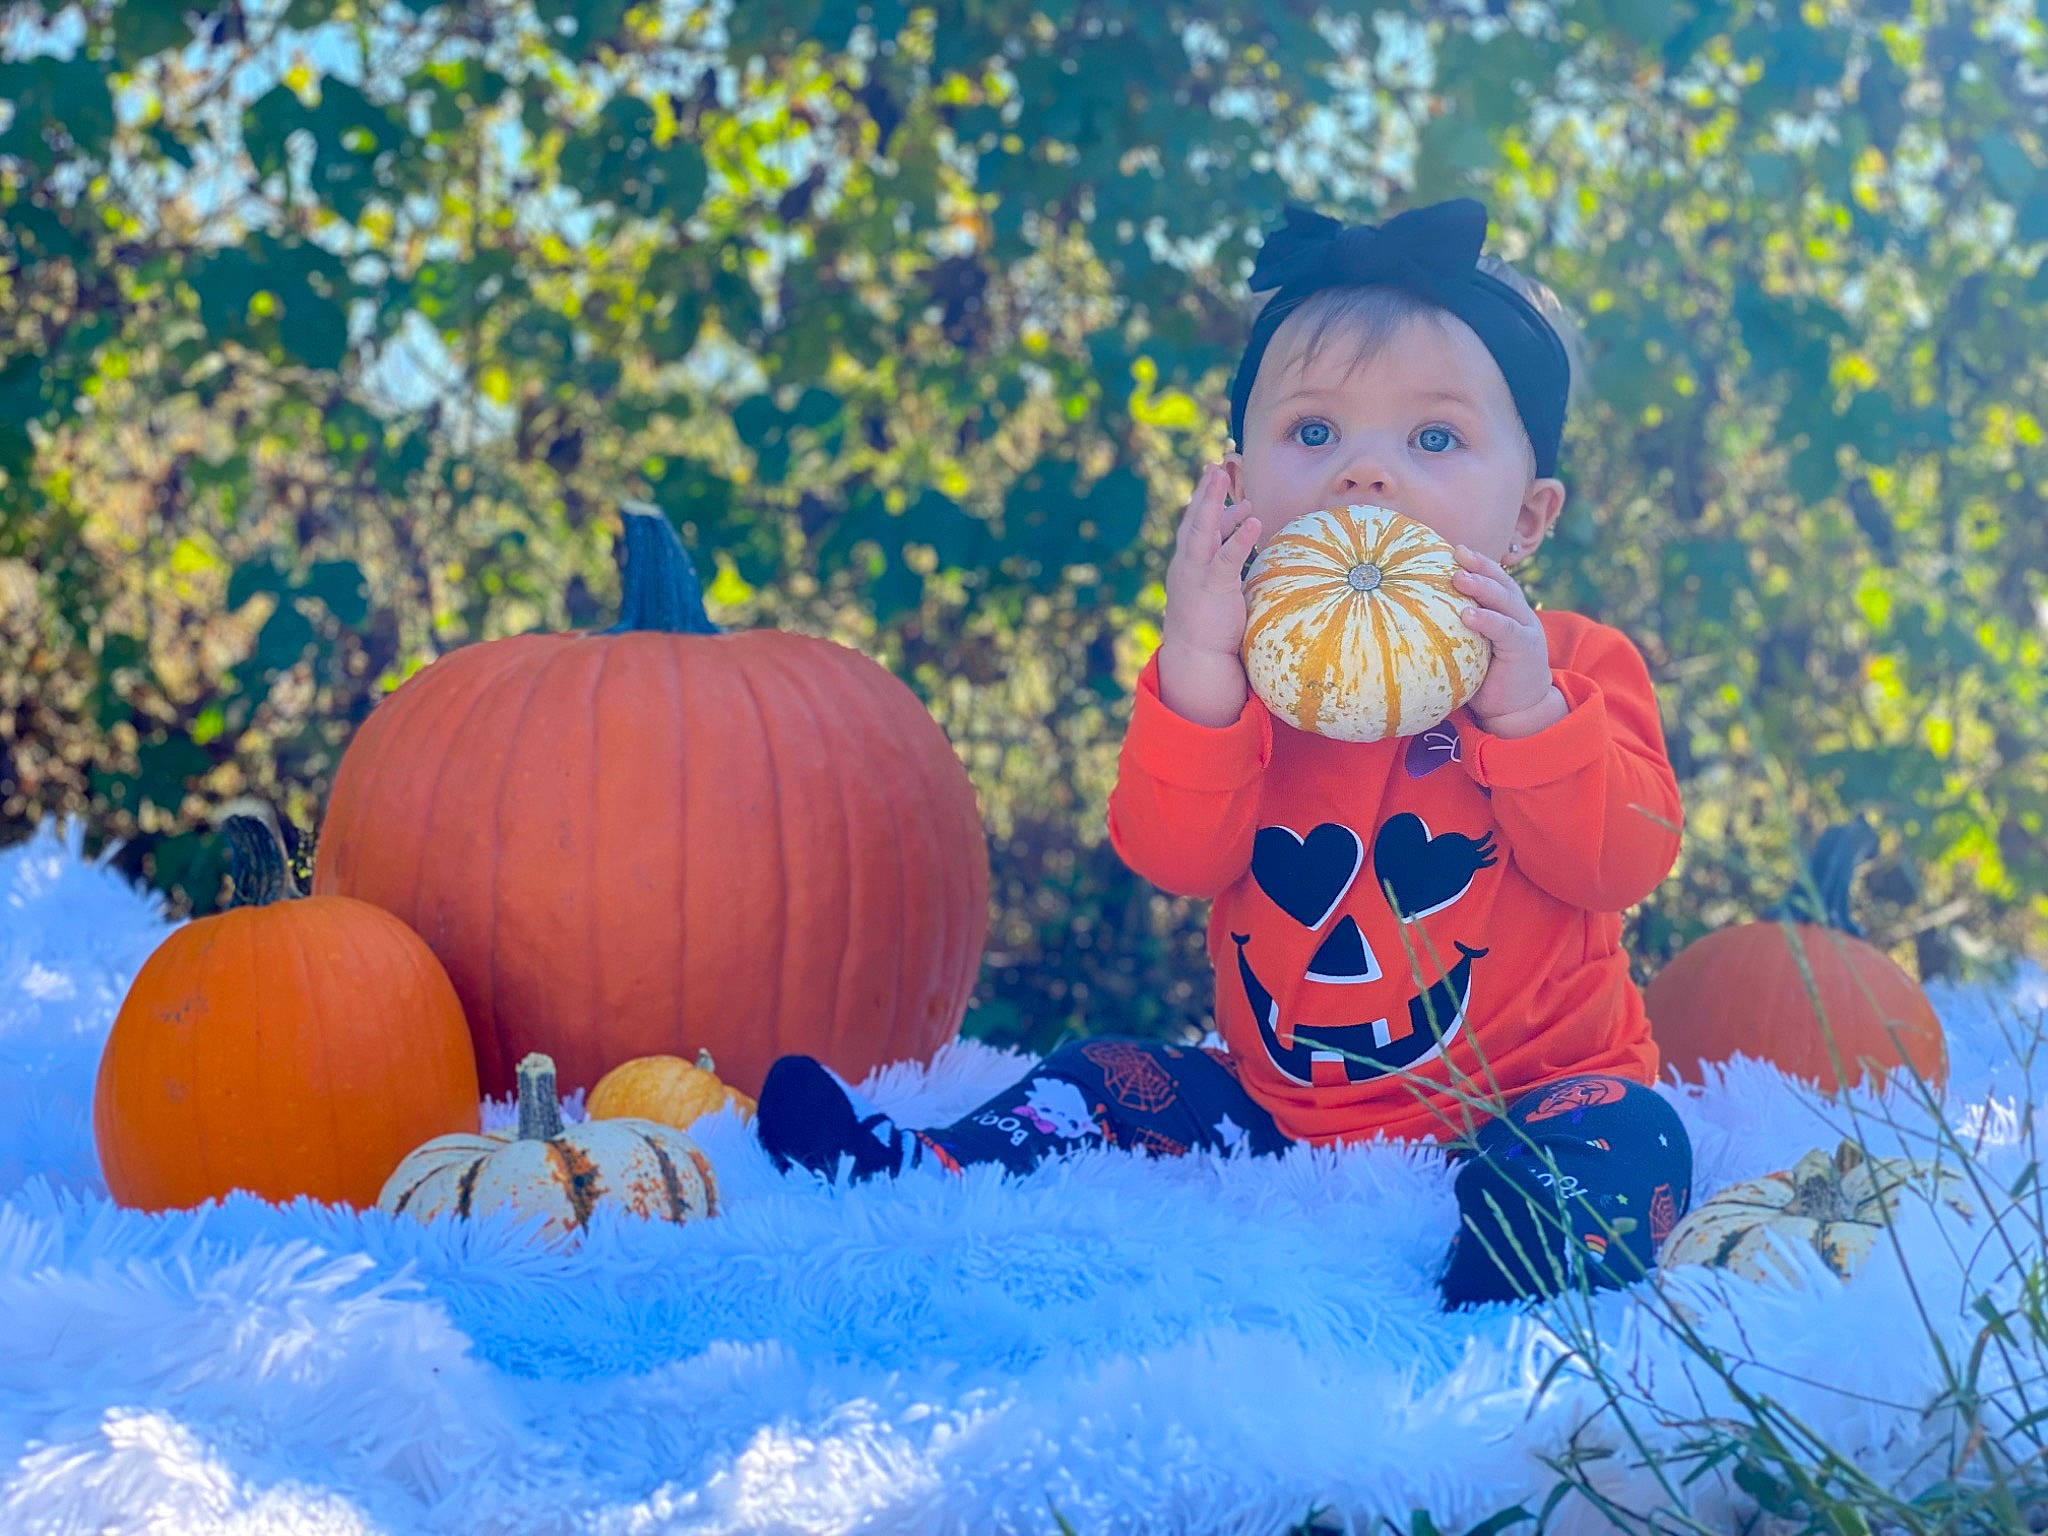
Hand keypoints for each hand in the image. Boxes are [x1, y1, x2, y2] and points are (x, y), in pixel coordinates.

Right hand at [1163, 464, 1261, 657]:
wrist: (1196, 658)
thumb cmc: (1209, 626)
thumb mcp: (1214, 591)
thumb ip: (1223, 568)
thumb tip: (1240, 555)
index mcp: (1187, 565)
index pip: (1195, 526)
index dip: (1205, 503)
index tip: (1219, 482)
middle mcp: (1187, 565)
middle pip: (1194, 520)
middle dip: (1204, 492)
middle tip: (1215, 466)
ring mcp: (1196, 575)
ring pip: (1201, 530)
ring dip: (1212, 502)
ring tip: (1222, 476)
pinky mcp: (1213, 589)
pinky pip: (1226, 558)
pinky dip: (1238, 538)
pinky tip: (1252, 520)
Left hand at [1453, 544, 1564, 736]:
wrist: (1520, 709)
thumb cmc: (1489, 679)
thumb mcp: (1471, 649)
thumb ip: (1454, 632)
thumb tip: (1408, 621)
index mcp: (1507, 611)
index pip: (1494, 580)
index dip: (1477, 562)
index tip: (1452, 548)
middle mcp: (1519, 615)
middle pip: (1501, 582)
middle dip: (1479, 565)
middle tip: (1456, 551)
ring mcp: (1525, 629)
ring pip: (1505, 600)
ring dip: (1482, 586)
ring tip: (1459, 577)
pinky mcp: (1525, 648)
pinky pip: (1505, 630)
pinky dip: (1488, 620)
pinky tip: (1468, 614)